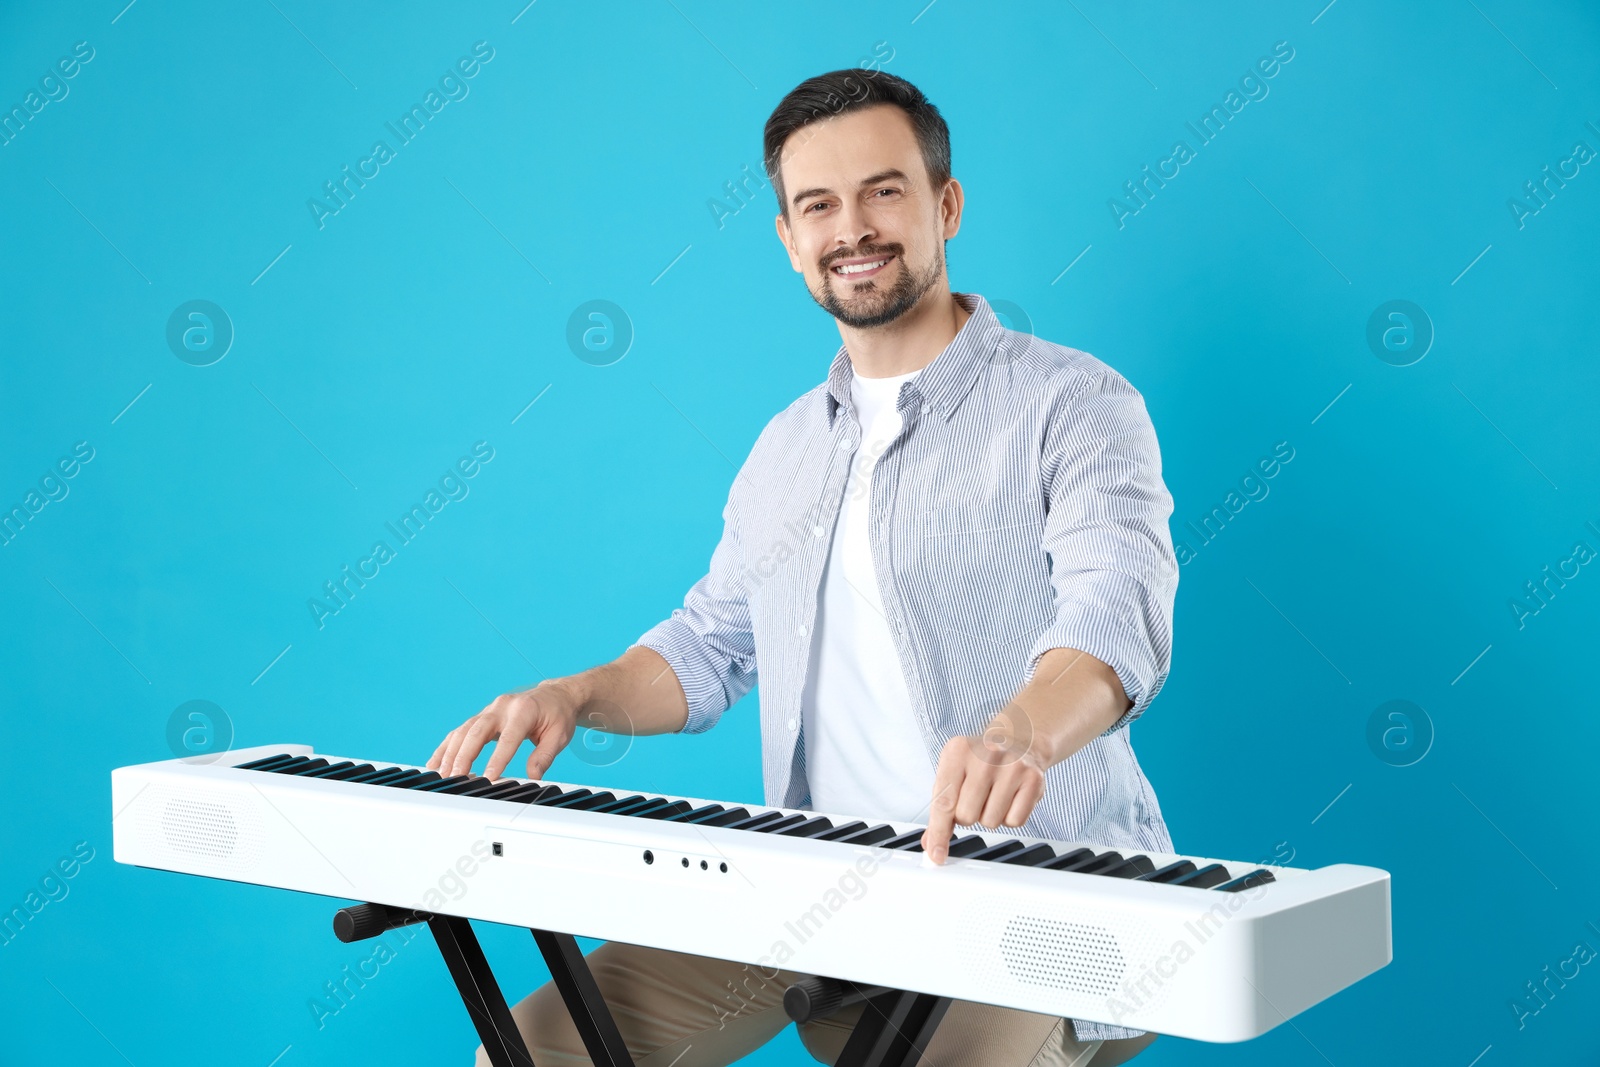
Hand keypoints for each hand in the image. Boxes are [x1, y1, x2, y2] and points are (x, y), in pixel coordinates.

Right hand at [427, 680, 583, 780]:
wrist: (555, 696)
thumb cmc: (558, 715)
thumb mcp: (559, 735)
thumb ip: (545, 756)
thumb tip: (533, 777)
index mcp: (524, 710)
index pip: (508, 737)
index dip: (497, 758)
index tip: (488, 778)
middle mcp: (502, 707)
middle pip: (477, 731)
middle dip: (464, 756)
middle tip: (456, 778)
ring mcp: (490, 710)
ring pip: (464, 730)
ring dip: (450, 753)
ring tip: (442, 775)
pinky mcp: (482, 716)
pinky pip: (461, 731)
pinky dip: (447, 747)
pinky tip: (436, 762)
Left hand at [920, 704, 1048, 863]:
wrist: (1017, 740)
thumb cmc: (980, 761)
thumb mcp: (953, 772)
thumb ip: (941, 807)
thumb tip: (930, 842)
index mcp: (957, 751)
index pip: (943, 802)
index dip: (938, 832)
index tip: (936, 854)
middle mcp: (985, 755)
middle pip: (966, 816)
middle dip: (968, 816)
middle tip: (975, 798)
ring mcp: (1012, 766)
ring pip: (990, 822)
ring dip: (989, 816)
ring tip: (993, 795)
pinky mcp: (1033, 779)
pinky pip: (1015, 822)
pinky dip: (1010, 817)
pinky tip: (1009, 798)